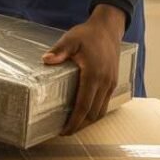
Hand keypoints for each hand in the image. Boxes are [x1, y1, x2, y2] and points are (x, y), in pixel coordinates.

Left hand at [42, 4, 125, 134]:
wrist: (108, 29)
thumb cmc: (88, 34)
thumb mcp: (71, 39)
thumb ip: (60, 50)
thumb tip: (46, 60)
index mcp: (93, 75)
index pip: (84, 106)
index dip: (75, 122)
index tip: (64, 131)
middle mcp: (104, 83)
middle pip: (94, 113)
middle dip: (81, 125)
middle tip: (65, 130)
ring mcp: (111, 83)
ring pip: (101, 110)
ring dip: (89, 119)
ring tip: (74, 123)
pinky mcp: (113, 81)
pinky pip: (105, 102)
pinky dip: (95, 110)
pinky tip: (85, 110)